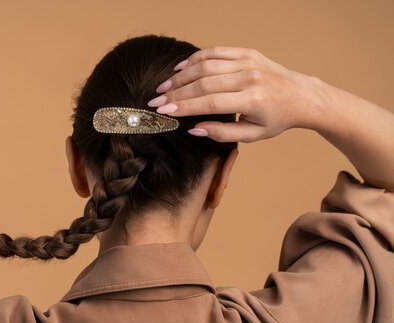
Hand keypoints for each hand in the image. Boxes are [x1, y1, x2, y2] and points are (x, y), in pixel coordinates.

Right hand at [147, 46, 320, 142]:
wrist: (300, 95)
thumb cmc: (276, 118)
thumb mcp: (252, 135)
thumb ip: (222, 133)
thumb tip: (194, 129)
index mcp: (252, 100)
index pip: (209, 103)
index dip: (184, 107)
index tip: (164, 112)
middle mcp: (249, 77)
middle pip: (203, 83)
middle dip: (176, 93)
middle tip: (156, 102)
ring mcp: (248, 61)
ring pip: (205, 65)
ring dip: (181, 76)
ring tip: (164, 87)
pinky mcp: (246, 52)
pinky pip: (215, 52)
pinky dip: (194, 59)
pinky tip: (180, 69)